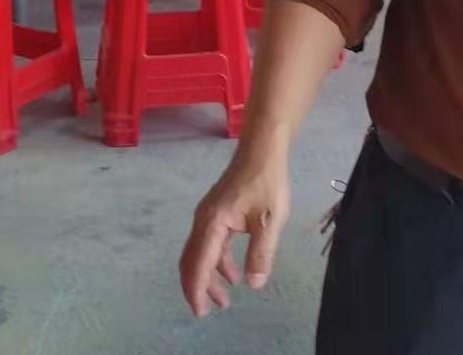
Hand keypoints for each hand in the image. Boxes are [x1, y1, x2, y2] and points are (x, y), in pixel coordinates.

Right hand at [179, 153, 290, 318]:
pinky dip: (218, 260)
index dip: (197, 291)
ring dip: (210, 275)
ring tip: (225, 297)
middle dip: (199, 287)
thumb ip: (261, 253)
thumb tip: (253, 284)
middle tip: (208, 310)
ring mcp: (208, 215)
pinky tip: (234, 271)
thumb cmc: (266, 181)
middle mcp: (203, 221)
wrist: (262, 149)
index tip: (201, 312)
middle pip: (192, 261)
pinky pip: (211, 243)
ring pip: (201, 253)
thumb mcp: (269, 220)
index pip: (199, 265)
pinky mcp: (217, 211)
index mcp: (212, 224)